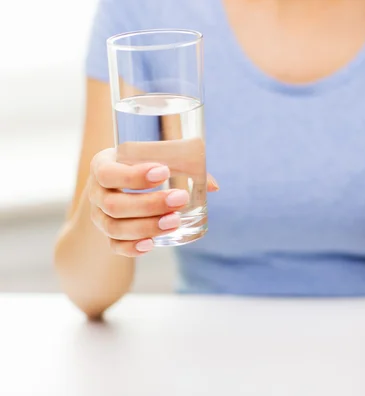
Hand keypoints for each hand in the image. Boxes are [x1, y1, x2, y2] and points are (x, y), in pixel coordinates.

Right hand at [88, 148, 218, 256]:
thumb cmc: (139, 166)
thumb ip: (181, 167)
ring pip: (115, 228)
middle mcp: (97, 192)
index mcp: (102, 165)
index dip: (134, 176)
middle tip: (180, 199)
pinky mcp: (108, 235)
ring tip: (175, 221)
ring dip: (147, 226)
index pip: (108, 173)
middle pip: (114, 205)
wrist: (115, 185)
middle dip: (149, 204)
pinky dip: (132, 248)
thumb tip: (213, 186)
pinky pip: (114, 246)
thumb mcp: (151, 158)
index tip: (164, 171)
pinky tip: (152, 244)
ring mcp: (99, 216)